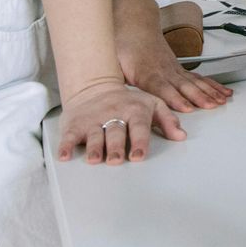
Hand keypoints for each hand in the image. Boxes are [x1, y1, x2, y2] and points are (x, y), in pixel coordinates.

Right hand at [55, 78, 182, 164]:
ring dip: (94, 147)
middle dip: (116, 147)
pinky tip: (65, 156)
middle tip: (117, 159)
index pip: (138, 126)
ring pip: (95, 135)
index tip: (139, 156)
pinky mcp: (76, 125)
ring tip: (95, 159)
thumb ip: (167, 120)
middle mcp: (113, 115)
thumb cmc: (128, 101)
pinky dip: (66, 146)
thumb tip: (181, 136)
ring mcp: (94, 120)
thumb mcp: (152, 105)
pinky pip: (70, 136)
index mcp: (134, 110)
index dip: (139, 142)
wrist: (94, 87)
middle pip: (115, 132)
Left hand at [114, 0, 231, 113]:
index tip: (185, 107)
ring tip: (222, 101)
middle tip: (211, 106)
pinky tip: (222, 93)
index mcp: (145, 72)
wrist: (134, 24)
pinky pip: (199, 78)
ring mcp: (173, 69)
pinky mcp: (179, 69)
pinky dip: (212, 86)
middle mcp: (163, 71)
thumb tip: (111, 100)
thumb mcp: (112, 63)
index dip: (173, 97)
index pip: (161, 87)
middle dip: (198, 97)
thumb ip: (114, 83)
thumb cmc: (123, 44)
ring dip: (209, 92)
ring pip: (194, 81)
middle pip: (183, 85)